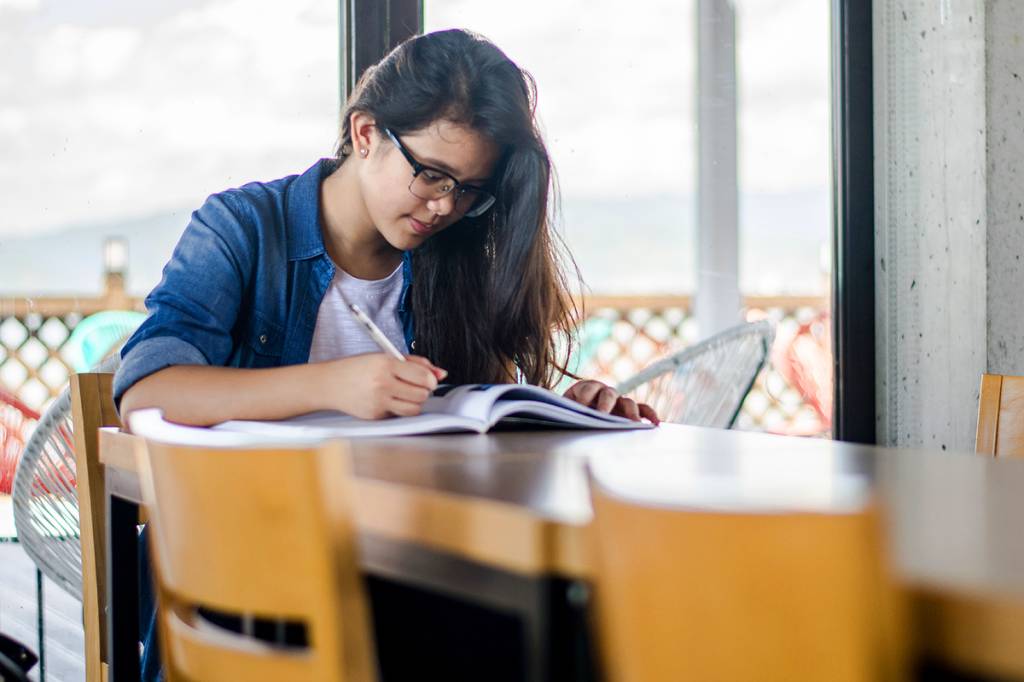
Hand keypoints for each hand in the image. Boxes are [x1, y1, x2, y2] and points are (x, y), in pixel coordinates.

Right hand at [323, 354, 446, 418]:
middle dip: (424, 390)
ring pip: (414, 408)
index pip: (423, 376)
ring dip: (415, 402)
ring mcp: (378, 402)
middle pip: (422, 394)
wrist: (330, 384)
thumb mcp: (385, 357)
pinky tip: (389, 400)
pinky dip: (399, 408)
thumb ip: (415, 363)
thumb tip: (441, 373)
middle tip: (415, 385)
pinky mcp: (376, 416)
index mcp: (385, 364)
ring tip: (404, 393)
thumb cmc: (357, 368)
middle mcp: (382, 383)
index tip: (429, 379)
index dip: (431, 379)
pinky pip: (399, 415)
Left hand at [562, 380, 659, 423]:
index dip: (584, 396)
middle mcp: (604, 392)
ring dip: (631, 412)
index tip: (581, 407)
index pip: (587, 389)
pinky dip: (649, 414)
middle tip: (602, 415)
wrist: (573, 414)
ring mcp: (618, 401)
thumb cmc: (569, 414)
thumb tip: (565, 418)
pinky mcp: (628, 410)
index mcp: (585, 388)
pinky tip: (655, 423)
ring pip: (628, 402)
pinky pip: (642, 410)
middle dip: (606, 404)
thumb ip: (566, 412)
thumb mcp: (564, 411)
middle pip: (609, 394)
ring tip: (634, 423)